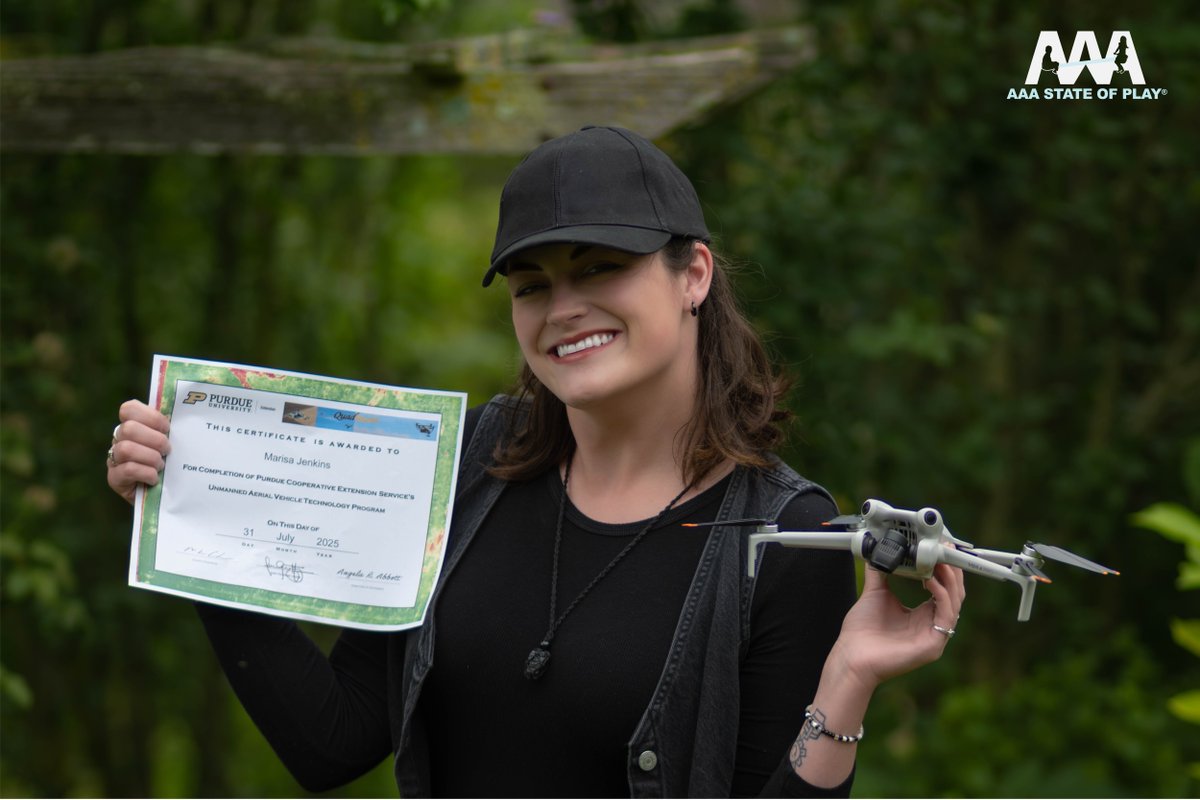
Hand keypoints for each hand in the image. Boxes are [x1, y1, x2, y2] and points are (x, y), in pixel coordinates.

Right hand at [106, 399, 170, 504]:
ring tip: (161, 466)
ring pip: (126, 449)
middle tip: (167, 450)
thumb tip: (184, 417)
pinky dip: (146, 473)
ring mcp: (114, 459)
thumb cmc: (171, 465)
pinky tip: (155, 478)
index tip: (167, 428)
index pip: (129, 409)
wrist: (165, 495)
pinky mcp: (114, 478)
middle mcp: (119, 440)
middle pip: (128, 428)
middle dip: (154, 439)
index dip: (150, 416)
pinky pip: (127, 469)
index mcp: (133, 426)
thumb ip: (171, 430)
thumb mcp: (172, 444)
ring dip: (150, 457)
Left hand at [826, 560, 965, 694]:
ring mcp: (935, 637)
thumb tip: (878, 550)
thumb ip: (880, 572)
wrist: (851, 656)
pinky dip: (941, 595)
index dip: (945, 568)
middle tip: (944, 548)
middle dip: (951, 569)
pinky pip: (946, 616)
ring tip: (938, 559)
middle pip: (954, 593)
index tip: (940, 548)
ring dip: (949, 578)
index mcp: (923, 615)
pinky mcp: (934, 646)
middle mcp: (932, 625)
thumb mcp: (875, 594)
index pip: (944, 589)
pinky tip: (931, 580)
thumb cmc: (861, 632)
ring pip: (955, 602)